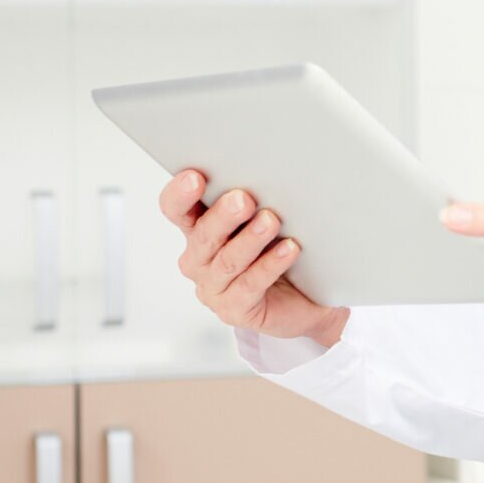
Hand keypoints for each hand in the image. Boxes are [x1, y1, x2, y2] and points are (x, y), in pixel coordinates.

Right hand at [160, 168, 347, 346]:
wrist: (307, 295)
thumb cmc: (278, 248)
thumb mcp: (263, 218)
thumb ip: (255, 199)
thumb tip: (265, 173)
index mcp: (198, 228)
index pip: (176, 209)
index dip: (180, 195)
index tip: (195, 177)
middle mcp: (199, 259)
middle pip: (203, 235)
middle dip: (222, 216)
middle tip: (243, 199)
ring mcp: (214, 287)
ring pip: (228, 261)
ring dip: (249, 239)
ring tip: (270, 221)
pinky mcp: (234, 309)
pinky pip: (251, 285)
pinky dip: (270, 265)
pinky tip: (289, 249)